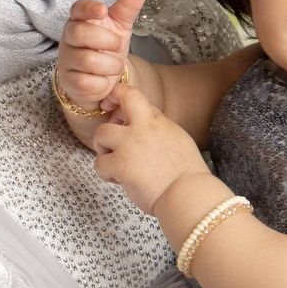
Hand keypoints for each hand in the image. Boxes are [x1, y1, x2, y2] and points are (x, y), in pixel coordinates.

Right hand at [56, 0, 147, 114]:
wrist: (100, 79)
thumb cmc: (107, 47)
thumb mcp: (120, 25)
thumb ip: (128, 5)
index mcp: (80, 19)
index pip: (77, 9)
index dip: (88, 8)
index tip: (103, 10)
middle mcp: (69, 37)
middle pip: (80, 33)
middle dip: (106, 40)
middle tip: (119, 45)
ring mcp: (67, 59)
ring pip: (86, 60)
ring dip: (110, 65)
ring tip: (115, 66)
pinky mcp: (69, 81)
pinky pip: (86, 82)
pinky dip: (101, 83)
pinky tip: (103, 80)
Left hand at [91, 86, 203, 216]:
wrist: (187, 193)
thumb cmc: (186, 171)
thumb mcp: (177, 136)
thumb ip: (158, 123)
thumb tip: (145, 114)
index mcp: (155, 120)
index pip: (131, 94)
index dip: (117, 96)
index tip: (112, 104)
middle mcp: (140, 128)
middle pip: (110, 114)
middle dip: (107, 127)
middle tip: (113, 142)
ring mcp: (128, 145)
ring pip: (100, 136)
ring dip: (103, 149)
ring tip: (115, 162)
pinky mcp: (120, 165)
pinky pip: (99, 164)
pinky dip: (106, 173)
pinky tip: (119, 180)